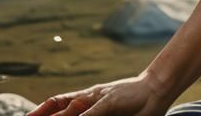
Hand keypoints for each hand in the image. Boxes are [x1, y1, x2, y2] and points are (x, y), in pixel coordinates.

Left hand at [26, 72, 174, 115]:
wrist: (158, 87)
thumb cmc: (134, 100)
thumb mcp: (108, 107)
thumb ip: (92, 111)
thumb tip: (75, 112)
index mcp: (88, 98)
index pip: (59, 102)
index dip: (42, 110)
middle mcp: (90, 97)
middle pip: (60, 105)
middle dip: (42, 114)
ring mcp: (99, 98)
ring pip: (71, 108)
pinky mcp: (110, 102)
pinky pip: (91, 111)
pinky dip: (79, 115)